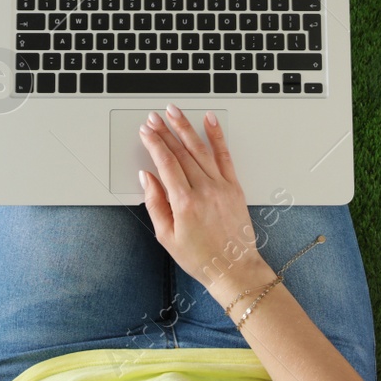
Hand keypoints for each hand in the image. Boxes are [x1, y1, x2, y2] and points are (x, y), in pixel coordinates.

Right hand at [139, 105, 271, 299]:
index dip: (154, 143)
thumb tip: (146, 178)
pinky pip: (225, 155)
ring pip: (200, 149)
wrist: (234, 269)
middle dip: (165, 131)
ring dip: (186, 127)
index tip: (146, 131)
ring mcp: (221, 186)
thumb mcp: (167, 237)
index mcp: (185, 203)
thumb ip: (155, 204)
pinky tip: (210, 120)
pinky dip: (216, 136)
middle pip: (181, 152)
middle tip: (154, 117)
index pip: (166, 163)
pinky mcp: (234, 186)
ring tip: (174, 112)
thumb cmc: (200, 258)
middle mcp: (204, 190)